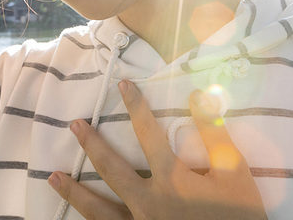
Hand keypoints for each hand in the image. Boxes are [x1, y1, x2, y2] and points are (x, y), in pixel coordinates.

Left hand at [48, 81, 267, 219]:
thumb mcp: (235, 172)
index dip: (136, 106)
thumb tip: (197, 95)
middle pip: (110, 168)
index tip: (123, 85)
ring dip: (74, 193)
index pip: (148, 133)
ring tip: (53, 178)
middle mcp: (146, 202)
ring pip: (98, 210)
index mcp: (170, 179)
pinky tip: (79, 218)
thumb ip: (213, 133)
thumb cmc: (239, 216)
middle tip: (74, 126)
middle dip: (91, 145)